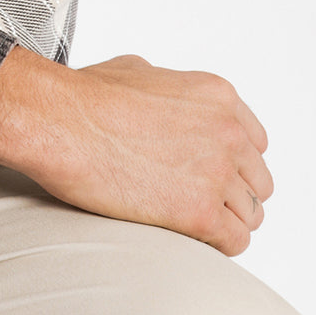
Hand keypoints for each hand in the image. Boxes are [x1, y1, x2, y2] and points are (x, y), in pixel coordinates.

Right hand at [0, 47, 273, 255]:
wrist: (58, 122)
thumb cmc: (82, 96)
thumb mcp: (137, 70)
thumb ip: (169, 89)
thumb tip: (162, 100)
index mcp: (218, 97)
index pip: (255, 143)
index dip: (232, 163)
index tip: (210, 175)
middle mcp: (228, 133)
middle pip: (257, 181)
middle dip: (230, 194)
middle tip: (196, 202)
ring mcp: (217, 173)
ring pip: (249, 214)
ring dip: (224, 221)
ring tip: (188, 224)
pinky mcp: (200, 213)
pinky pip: (235, 241)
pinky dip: (217, 245)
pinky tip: (189, 238)